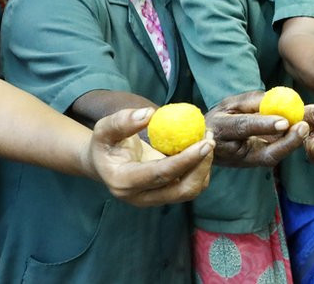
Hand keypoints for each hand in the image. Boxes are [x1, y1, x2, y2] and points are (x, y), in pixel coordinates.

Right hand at [86, 107, 214, 206]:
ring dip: (204, 166)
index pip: (160, 175)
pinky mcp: (166, 195)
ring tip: (206, 138)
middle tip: (209, 139)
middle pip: (182, 190)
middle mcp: (140, 197)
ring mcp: (155, 199)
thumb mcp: (104, 129)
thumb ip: (122, 121)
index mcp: (123, 182)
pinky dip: (201, 168)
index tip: (205, 143)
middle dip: (202, 166)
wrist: (104, 163)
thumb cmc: (105, 144)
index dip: (186, 160)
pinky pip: (191, 185)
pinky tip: (200, 147)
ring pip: (190, 190)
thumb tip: (150, 114)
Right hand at [205, 91, 309, 166]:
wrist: (208, 141)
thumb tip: (276, 98)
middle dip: (286, 143)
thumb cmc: (222, 117)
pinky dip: (287, 144)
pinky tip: (297, 132)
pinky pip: (273, 156)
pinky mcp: (253, 165)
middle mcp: (232, 152)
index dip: (264, 125)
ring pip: (271, 158)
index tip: (284, 121)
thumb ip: (252, 101)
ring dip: (290, 144)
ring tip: (304, 127)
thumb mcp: (230, 103)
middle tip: (303, 127)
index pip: (244, 127)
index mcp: (221, 129)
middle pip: (263, 153)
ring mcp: (244, 163)